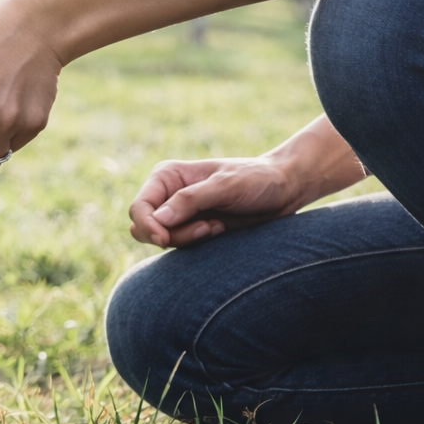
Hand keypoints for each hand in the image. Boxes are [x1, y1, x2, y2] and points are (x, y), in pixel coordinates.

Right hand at [127, 157, 309, 247]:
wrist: (283, 191)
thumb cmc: (256, 180)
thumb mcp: (225, 186)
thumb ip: (190, 200)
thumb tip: (156, 220)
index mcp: (166, 177)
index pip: (140, 207)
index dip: (147, 225)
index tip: (164, 239)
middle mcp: (167, 195)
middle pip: (144, 227)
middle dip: (171, 235)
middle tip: (206, 229)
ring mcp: (178, 214)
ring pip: (161, 240)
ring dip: (187, 239)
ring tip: (216, 227)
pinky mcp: (192, 230)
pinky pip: (180, 246)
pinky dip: (197, 243)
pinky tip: (219, 230)